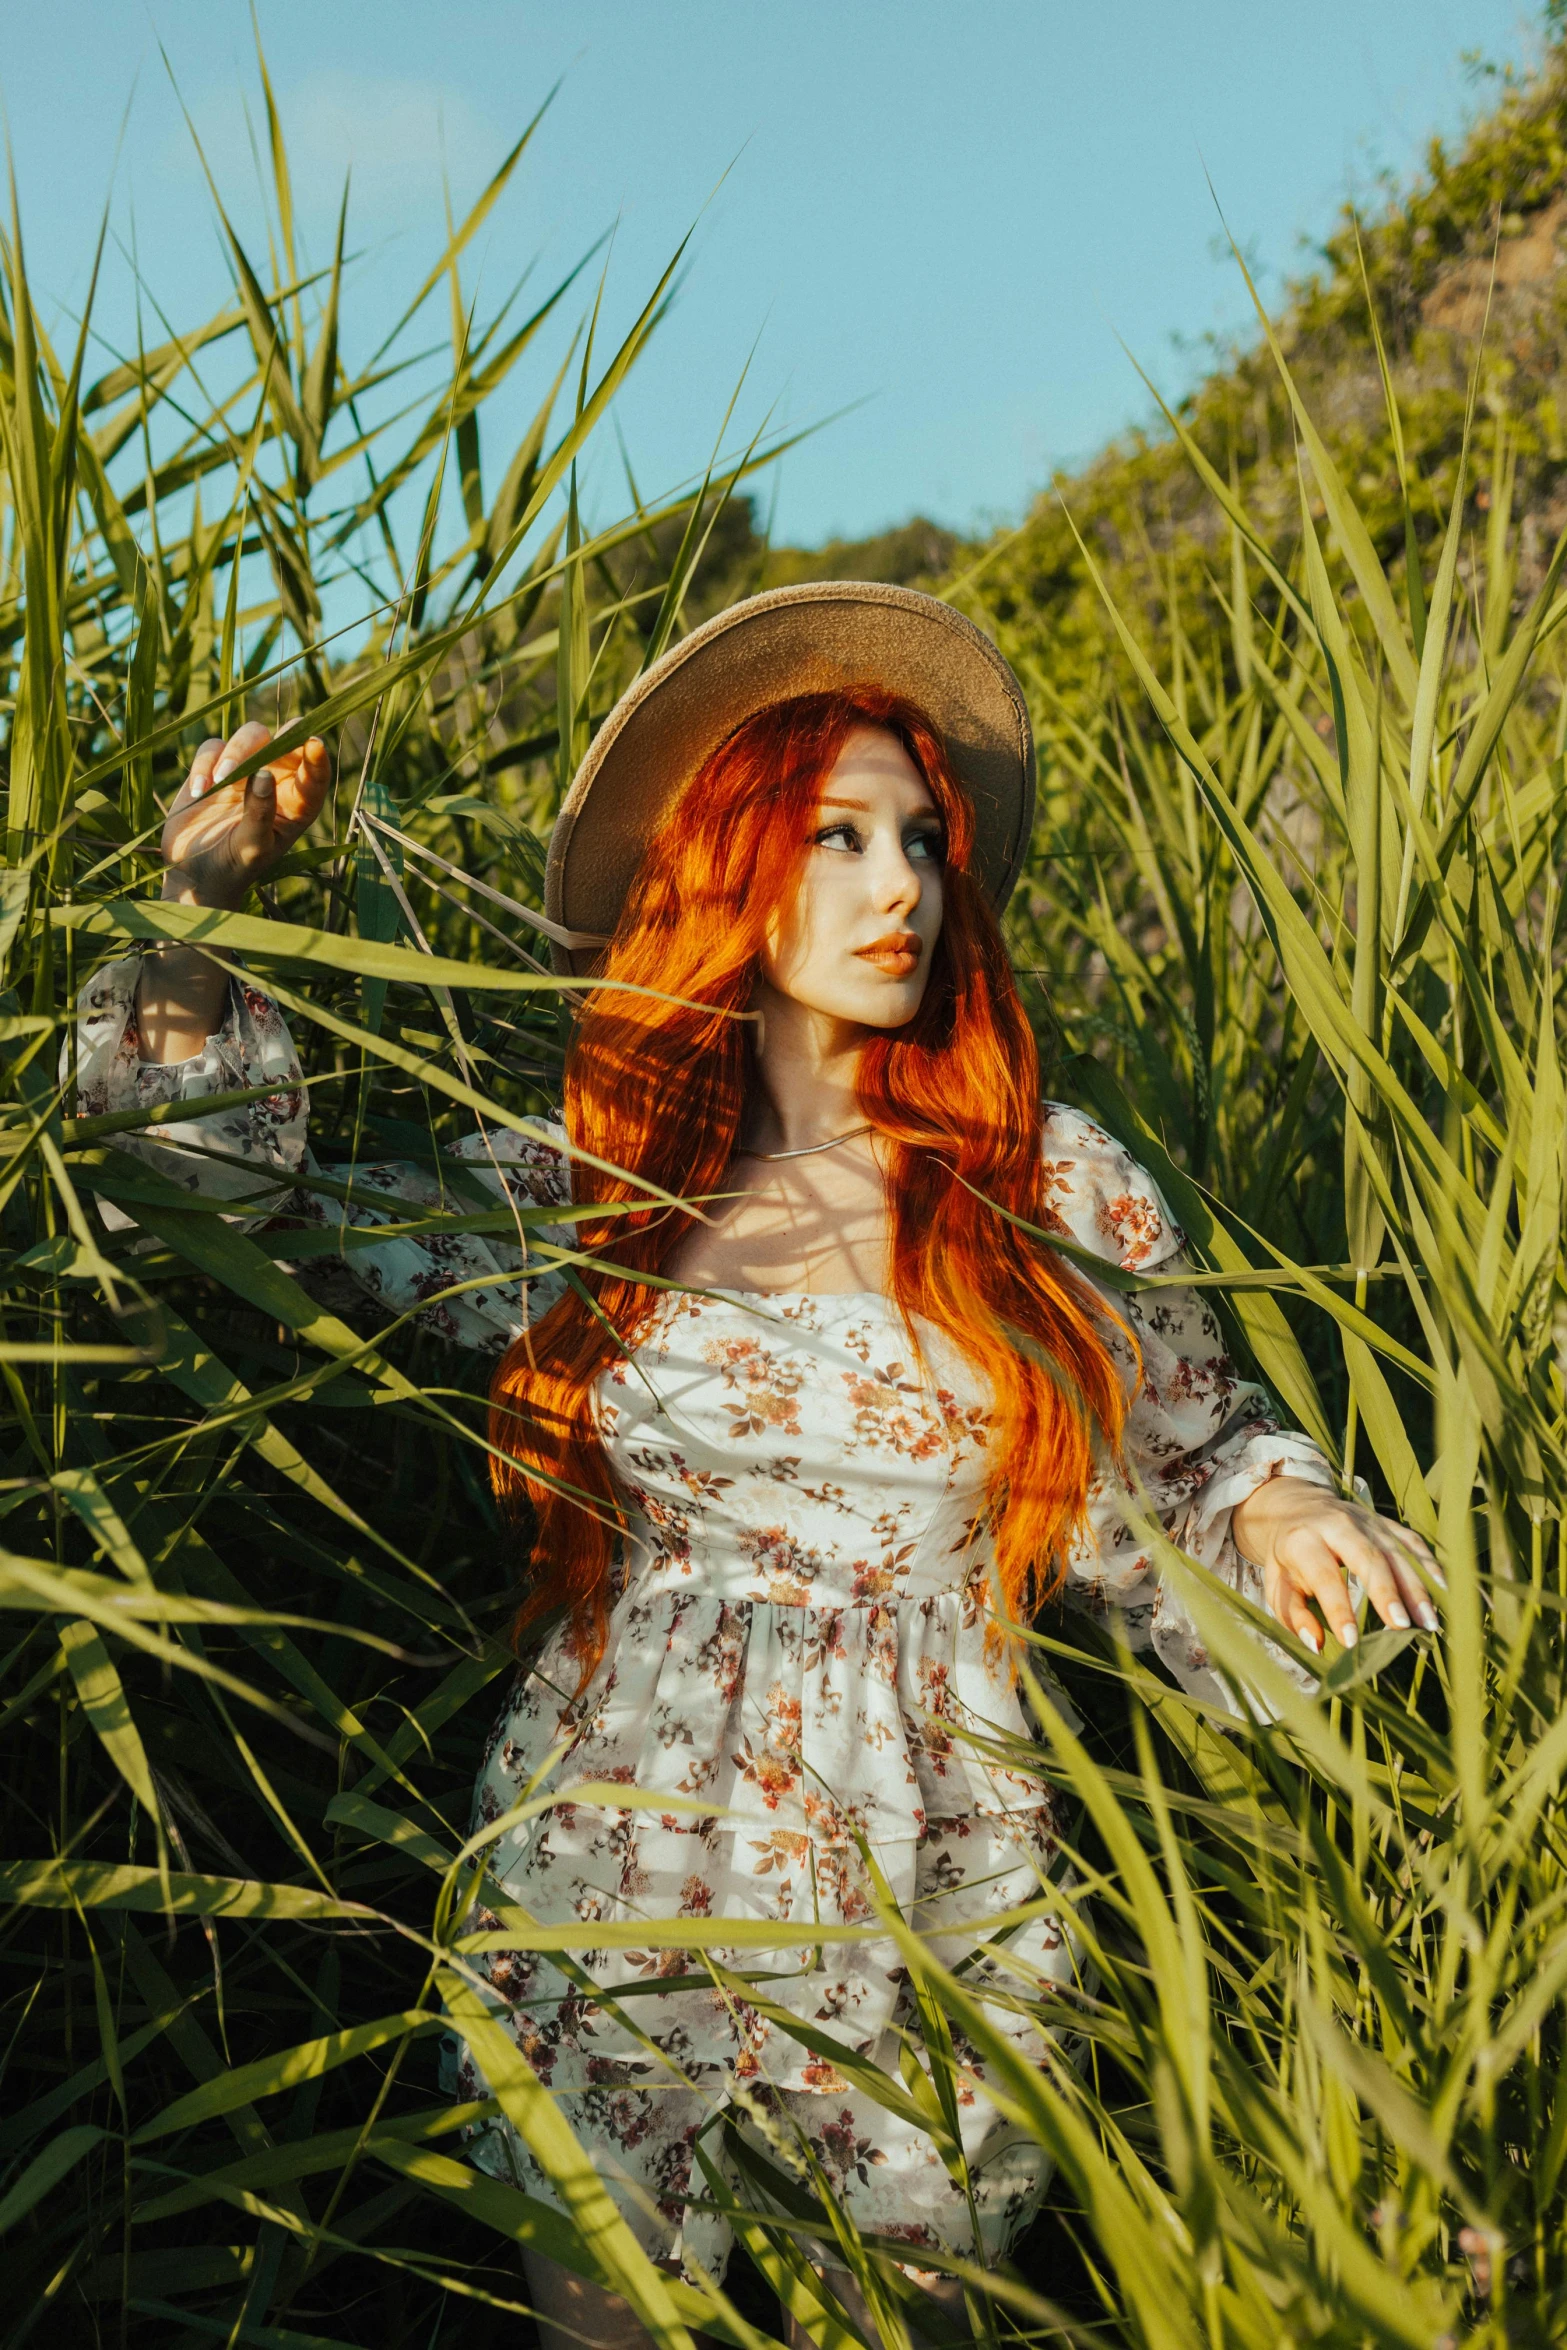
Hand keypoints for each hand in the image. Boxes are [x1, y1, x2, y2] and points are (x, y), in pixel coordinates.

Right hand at [160, 719, 331, 909]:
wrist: (195, 874)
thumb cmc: (233, 867)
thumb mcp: (251, 848)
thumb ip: (260, 813)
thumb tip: (265, 774)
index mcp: (297, 805)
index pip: (315, 775)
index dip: (317, 758)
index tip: (314, 745)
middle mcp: (277, 782)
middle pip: (287, 741)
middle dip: (278, 740)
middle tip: (264, 750)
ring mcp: (245, 771)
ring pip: (252, 735)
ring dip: (237, 751)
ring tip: (220, 781)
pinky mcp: (213, 767)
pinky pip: (213, 746)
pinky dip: (205, 763)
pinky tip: (199, 791)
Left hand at [1230, 1474, 1440, 1653]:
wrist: (1293, 1507)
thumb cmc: (1286, 1557)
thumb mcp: (1276, 1584)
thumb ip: (1294, 1615)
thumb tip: (1316, 1645)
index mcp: (1304, 1540)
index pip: (1325, 1577)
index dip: (1339, 1610)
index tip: (1352, 1642)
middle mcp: (1338, 1525)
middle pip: (1368, 1558)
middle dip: (1387, 1593)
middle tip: (1402, 1627)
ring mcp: (1366, 1521)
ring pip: (1396, 1552)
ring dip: (1416, 1587)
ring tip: (1429, 1622)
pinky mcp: (1385, 1522)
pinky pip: (1412, 1541)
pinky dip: (1429, 1565)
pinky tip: (1443, 1590)